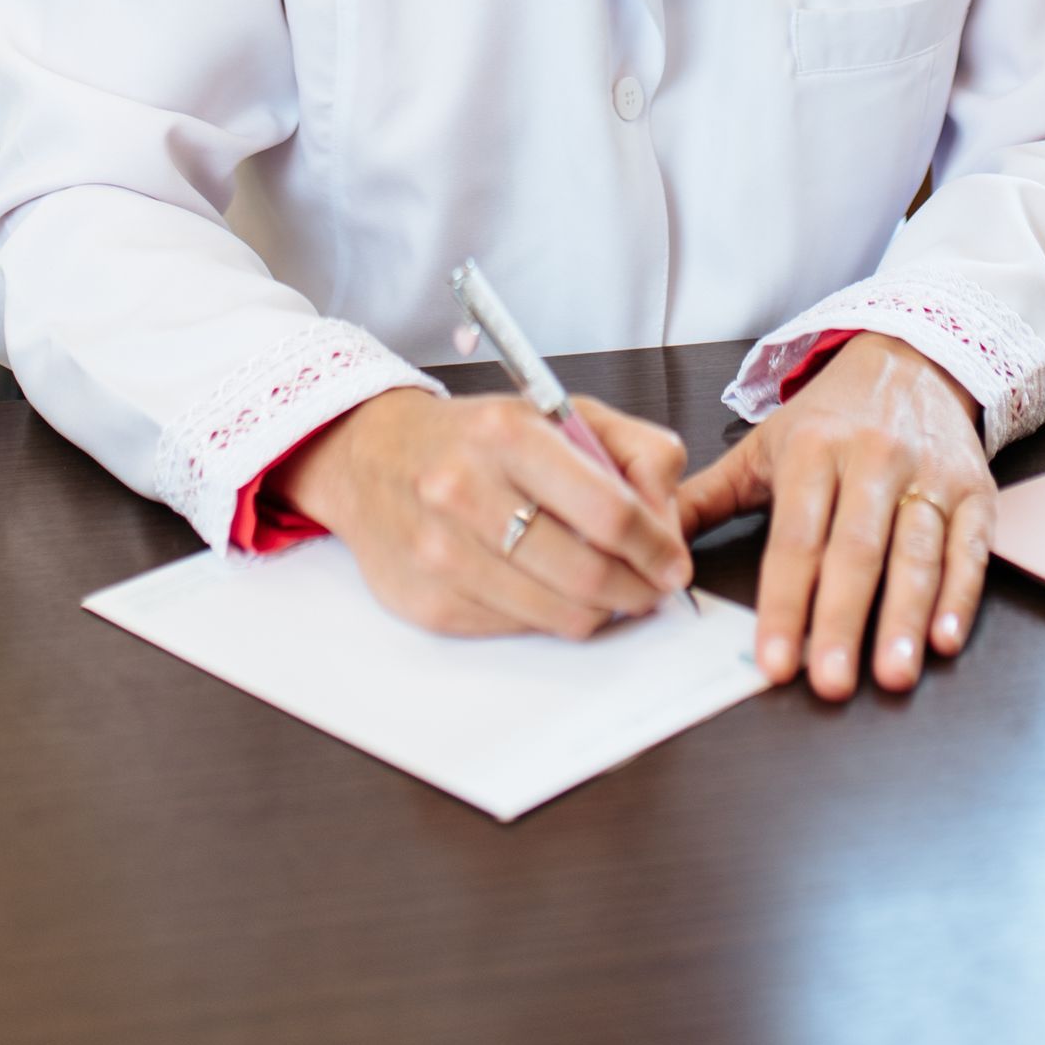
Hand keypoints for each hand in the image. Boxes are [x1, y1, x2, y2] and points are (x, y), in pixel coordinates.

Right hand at [280, 388, 692, 637]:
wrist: (371, 457)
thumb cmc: (476, 438)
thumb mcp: (562, 414)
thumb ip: (635, 451)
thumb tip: (667, 521)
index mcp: (508, 434)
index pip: (609, 510)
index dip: (656, 546)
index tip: (673, 561)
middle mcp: (467, 492)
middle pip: (587, 573)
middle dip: (638, 589)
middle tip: (651, 587)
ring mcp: (442, 553)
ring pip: (559, 614)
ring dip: (601, 609)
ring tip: (607, 589)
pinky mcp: (429, 603)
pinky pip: (519, 630)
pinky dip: (549, 616)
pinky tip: (547, 588)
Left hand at [676, 334, 995, 700]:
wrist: (912, 358)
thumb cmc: (831, 416)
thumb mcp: (764, 445)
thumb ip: (706, 496)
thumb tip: (648, 539)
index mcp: (812, 449)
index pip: (795, 537)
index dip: (784, 602)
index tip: (775, 659)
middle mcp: (873, 459)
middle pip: (855, 549)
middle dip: (841, 620)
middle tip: (829, 682)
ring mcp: (928, 474)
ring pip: (915, 552)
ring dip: (905, 617)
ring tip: (891, 673)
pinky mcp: (974, 491)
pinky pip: (970, 547)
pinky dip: (961, 595)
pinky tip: (944, 638)